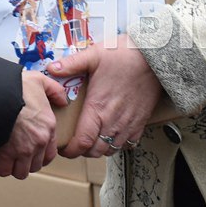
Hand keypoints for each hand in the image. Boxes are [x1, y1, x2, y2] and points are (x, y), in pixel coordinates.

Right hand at [0, 70, 67, 178]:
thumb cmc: (16, 87)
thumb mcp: (40, 80)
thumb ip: (54, 90)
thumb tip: (63, 101)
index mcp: (48, 127)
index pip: (50, 154)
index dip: (41, 155)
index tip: (33, 151)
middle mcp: (38, 142)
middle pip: (36, 165)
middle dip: (27, 162)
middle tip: (19, 155)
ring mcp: (23, 150)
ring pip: (21, 172)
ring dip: (15, 168)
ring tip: (8, 160)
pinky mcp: (6, 154)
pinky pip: (4, 170)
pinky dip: (1, 168)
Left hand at [48, 36, 163, 158]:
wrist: (154, 59)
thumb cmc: (123, 56)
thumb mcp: (94, 55)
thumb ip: (71, 64)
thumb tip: (51, 69)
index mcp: (98, 107)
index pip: (82, 142)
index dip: (70, 150)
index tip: (62, 146)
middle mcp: (113, 121)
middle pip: (95, 151)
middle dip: (81, 151)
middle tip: (73, 142)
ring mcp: (128, 125)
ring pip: (110, 150)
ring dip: (98, 149)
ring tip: (90, 139)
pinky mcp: (140, 123)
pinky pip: (127, 145)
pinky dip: (116, 145)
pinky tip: (110, 134)